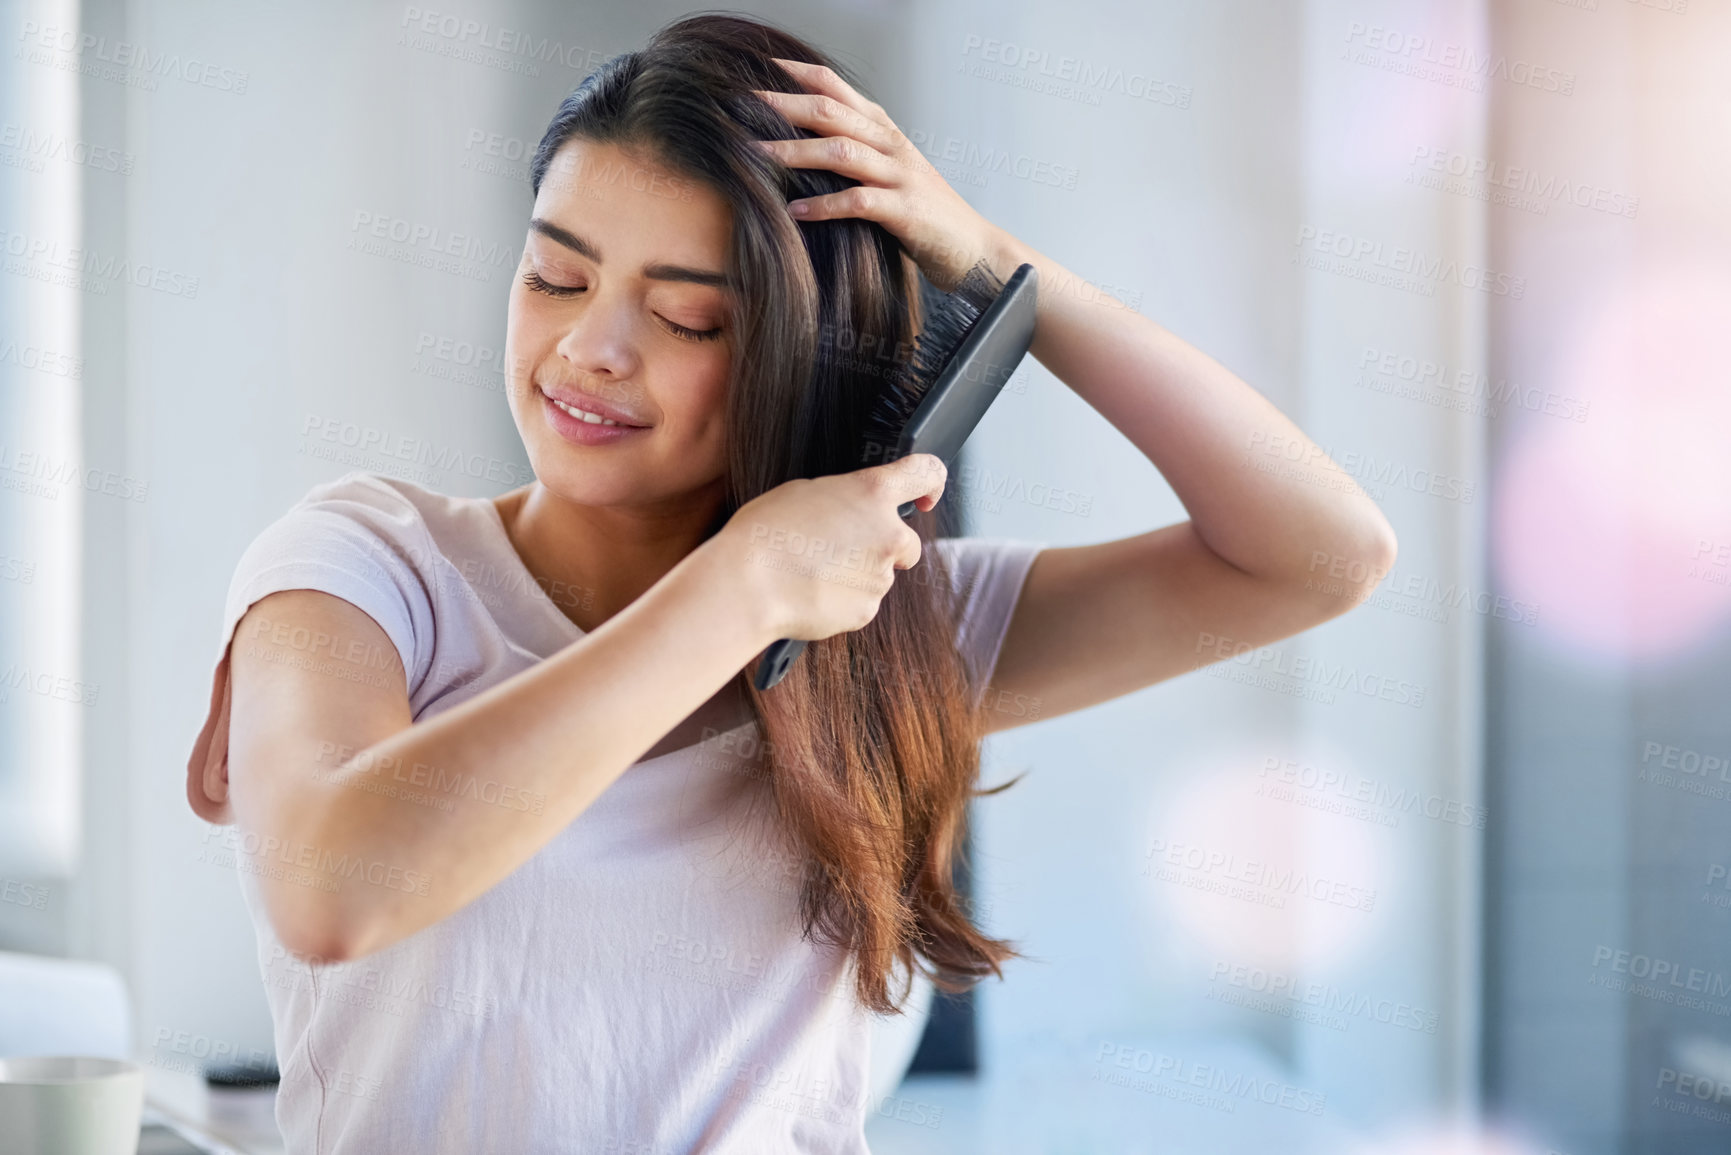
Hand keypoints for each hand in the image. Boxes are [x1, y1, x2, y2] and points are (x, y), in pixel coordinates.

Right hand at [708, 454, 948, 644]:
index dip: (931, 481)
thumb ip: (843, 499)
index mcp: (872, 493)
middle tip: (841, 550)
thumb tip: (851, 513)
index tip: (927, 494)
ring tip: (811, 571)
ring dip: (855, 575)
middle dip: (884, 548)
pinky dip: (842, 601)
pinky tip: (811, 593)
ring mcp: (880, 577)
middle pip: (907, 543)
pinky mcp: (866, 611)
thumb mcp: (804, 492)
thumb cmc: (765, 533)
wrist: (747, 586)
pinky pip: (861, 604)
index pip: (925, 473)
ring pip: (878, 575)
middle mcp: (887, 534)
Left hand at [753, 58, 1006, 291]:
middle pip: (830, 110)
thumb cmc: (924, 214)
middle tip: (739, 105)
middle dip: (782, 105)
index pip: (835, 86)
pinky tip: (795, 211)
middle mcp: (890, 144)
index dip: (795, 74)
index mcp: (883, 130)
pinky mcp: (906, 210)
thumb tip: (799, 145)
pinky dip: (823, 206)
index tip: (755, 70)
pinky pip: (858, 202)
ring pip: (840, 151)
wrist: (973, 248)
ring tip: (755, 154)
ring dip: (794, 151)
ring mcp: (900, 175)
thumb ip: (853, 153)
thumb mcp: (888, 173)